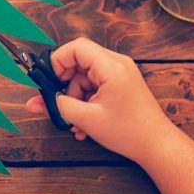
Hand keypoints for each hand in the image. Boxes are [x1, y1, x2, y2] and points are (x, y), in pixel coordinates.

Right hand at [25, 38, 176, 162]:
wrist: (157, 146)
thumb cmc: (130, 132)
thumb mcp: (87, 119)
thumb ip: (59, 106)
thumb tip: (37, 101)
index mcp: (112, 67)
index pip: (77, 47)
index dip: (58, 61)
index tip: (51, 81)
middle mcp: (117, 65)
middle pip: (79, 62)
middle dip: (66, 85)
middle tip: (60, 104)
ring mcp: (120, 74)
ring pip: (85, 77)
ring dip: (75, 98)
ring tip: (76, 123)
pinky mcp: (120, 85)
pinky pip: (95, 86)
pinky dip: (86, 102)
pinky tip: (84, 123)